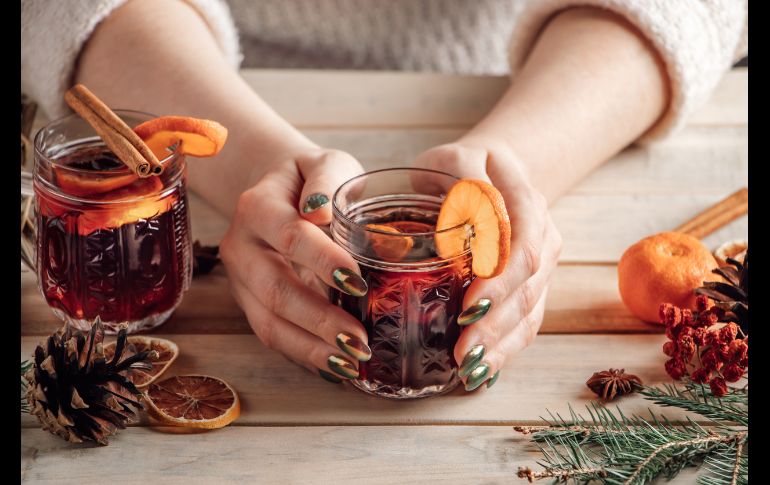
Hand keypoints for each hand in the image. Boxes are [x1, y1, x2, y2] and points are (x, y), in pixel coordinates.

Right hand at [220, 147, 372, 382]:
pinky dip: (303, 355)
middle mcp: (240, 246)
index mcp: (257, 206)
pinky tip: (335, 367)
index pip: (290, 236)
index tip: (359, 282)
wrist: (279, 193)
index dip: (323, 261)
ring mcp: (240, 281)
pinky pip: (271, 336)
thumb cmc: (311, 180)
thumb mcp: (326, 162)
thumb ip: (327, 178)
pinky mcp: (249, 304)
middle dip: (318, 319)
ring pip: (268, 323)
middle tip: (359, 339)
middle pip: (275, 289)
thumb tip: (321, 211)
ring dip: (311, 348)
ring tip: (351, 363)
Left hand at [413, 138, 561, 390]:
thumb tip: (458, 215)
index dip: (498, 278)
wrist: (487, 173)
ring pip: (530, 309)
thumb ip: (458, 177)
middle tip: (463, 350)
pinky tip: (483, 371)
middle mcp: (542, 234)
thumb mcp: (451, 159)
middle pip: (528, 284)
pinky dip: (505, 350)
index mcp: (526, 199)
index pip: (521, 243)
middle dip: (495, 321)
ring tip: (470, 369)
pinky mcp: (533, 287)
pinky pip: (527, 323)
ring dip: (500, 343)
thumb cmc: (457, 169)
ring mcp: (542, 264)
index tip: (468, 303)